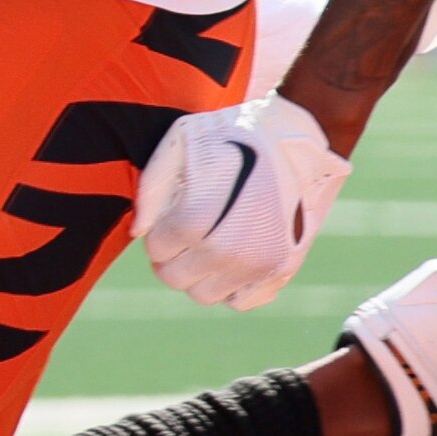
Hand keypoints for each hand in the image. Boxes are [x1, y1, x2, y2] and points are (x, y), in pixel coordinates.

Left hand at [140, 93, 348, 308]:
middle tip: (180, 236)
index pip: (157, 249)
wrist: (298, 137)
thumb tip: (137, 232)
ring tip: (205, 244)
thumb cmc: (232, 135)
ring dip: (197, 274)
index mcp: (198, 218)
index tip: (167, 218)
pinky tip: (229, 259)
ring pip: (205, 295)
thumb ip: (151, 189)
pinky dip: (230, 286)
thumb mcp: (178, 142)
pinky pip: (243, 300)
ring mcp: (261, 263)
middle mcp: (230, 249)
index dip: (156, 234)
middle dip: (169, 258)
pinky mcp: (285, 268)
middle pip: (175, 278)